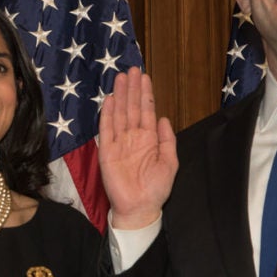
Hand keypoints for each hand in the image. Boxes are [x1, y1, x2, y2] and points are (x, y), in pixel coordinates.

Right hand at [99, 67, 177, 228]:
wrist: (140, 208)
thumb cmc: (156, 189)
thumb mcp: (170, 163)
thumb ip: (167, 140)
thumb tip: (162, 118)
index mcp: (149, 139)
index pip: (146, 111)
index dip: (146, 94)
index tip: (145, 77)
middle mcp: (133, 137)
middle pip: (132, 107)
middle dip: (133, 88)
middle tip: (132, 69)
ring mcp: (119, 142)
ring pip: (120, 113)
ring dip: (121, 95)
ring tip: (121, 77)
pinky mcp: (107, 151)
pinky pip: (107, 129)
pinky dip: (108, 114)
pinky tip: (110, 100)